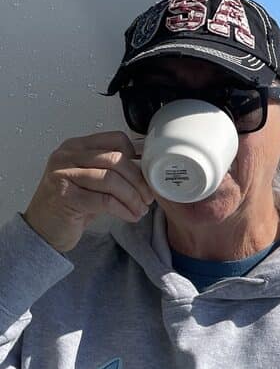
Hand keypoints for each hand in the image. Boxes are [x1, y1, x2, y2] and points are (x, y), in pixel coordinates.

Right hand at [23, 131, 153, 252]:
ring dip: (132, 197)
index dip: (137, 157)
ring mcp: (63, 174)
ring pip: (111, 180)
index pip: (116, 139)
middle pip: (116, 159)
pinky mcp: (64, 196)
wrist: (43, 229)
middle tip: (148, 197)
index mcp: (76, 146)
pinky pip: (104, 200)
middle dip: (138, 180)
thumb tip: (145, 168)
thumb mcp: (90, 181)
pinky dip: (123, 209)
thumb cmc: (69, 205)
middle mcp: (67, 156)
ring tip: (140, 209)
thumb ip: (111, 169)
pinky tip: (130, 216)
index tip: (146, 175)